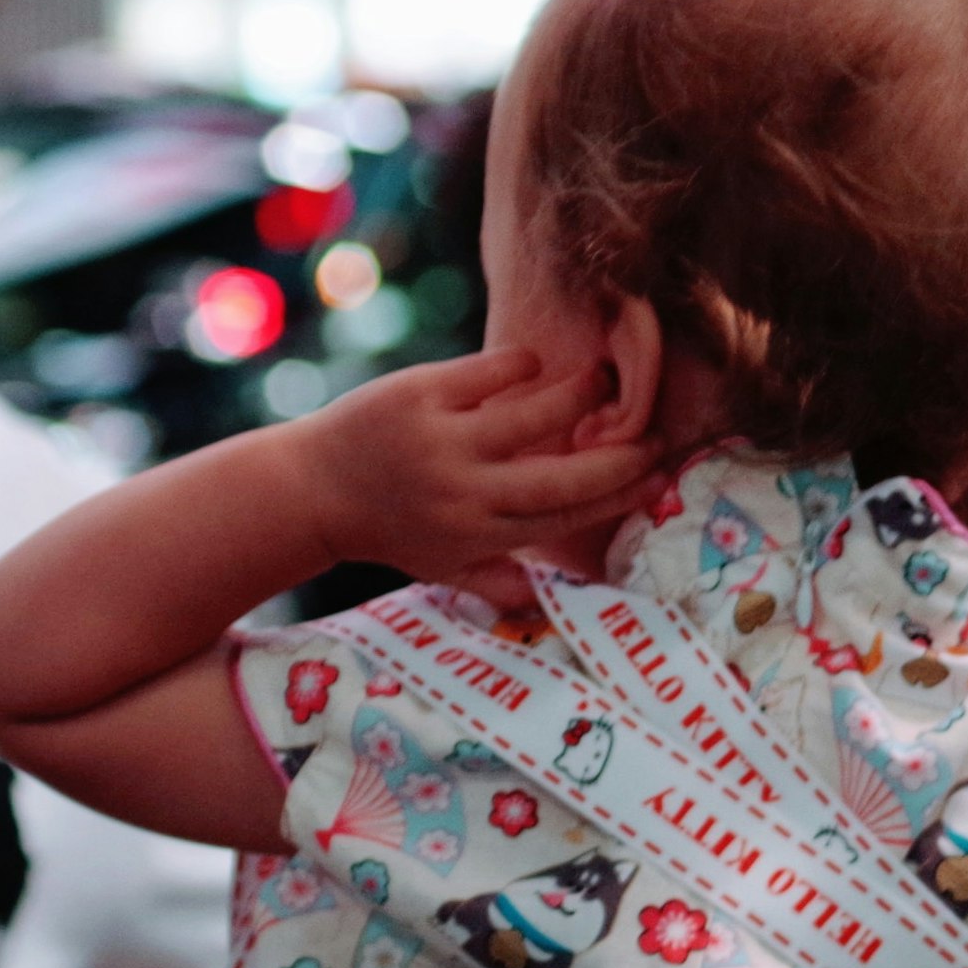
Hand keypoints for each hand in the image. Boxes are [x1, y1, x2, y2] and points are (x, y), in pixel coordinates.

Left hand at [290, 348, 659, 590]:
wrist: (308, 489)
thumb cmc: (386, 528)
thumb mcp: (440, 567)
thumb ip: (498, 581)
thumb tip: (558, 603)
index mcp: (477, 534)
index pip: (565, 517)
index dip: (619, 496)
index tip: (659, 477)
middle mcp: (464, 493)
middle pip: (562, 476)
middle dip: (619, 456)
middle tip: (654, 435)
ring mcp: (442, 442)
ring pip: (534, 415)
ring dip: (580, 395)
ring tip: (602, 381)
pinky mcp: (419, 396)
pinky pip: (490, 372)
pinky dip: (522, 365)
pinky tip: (535, 365)